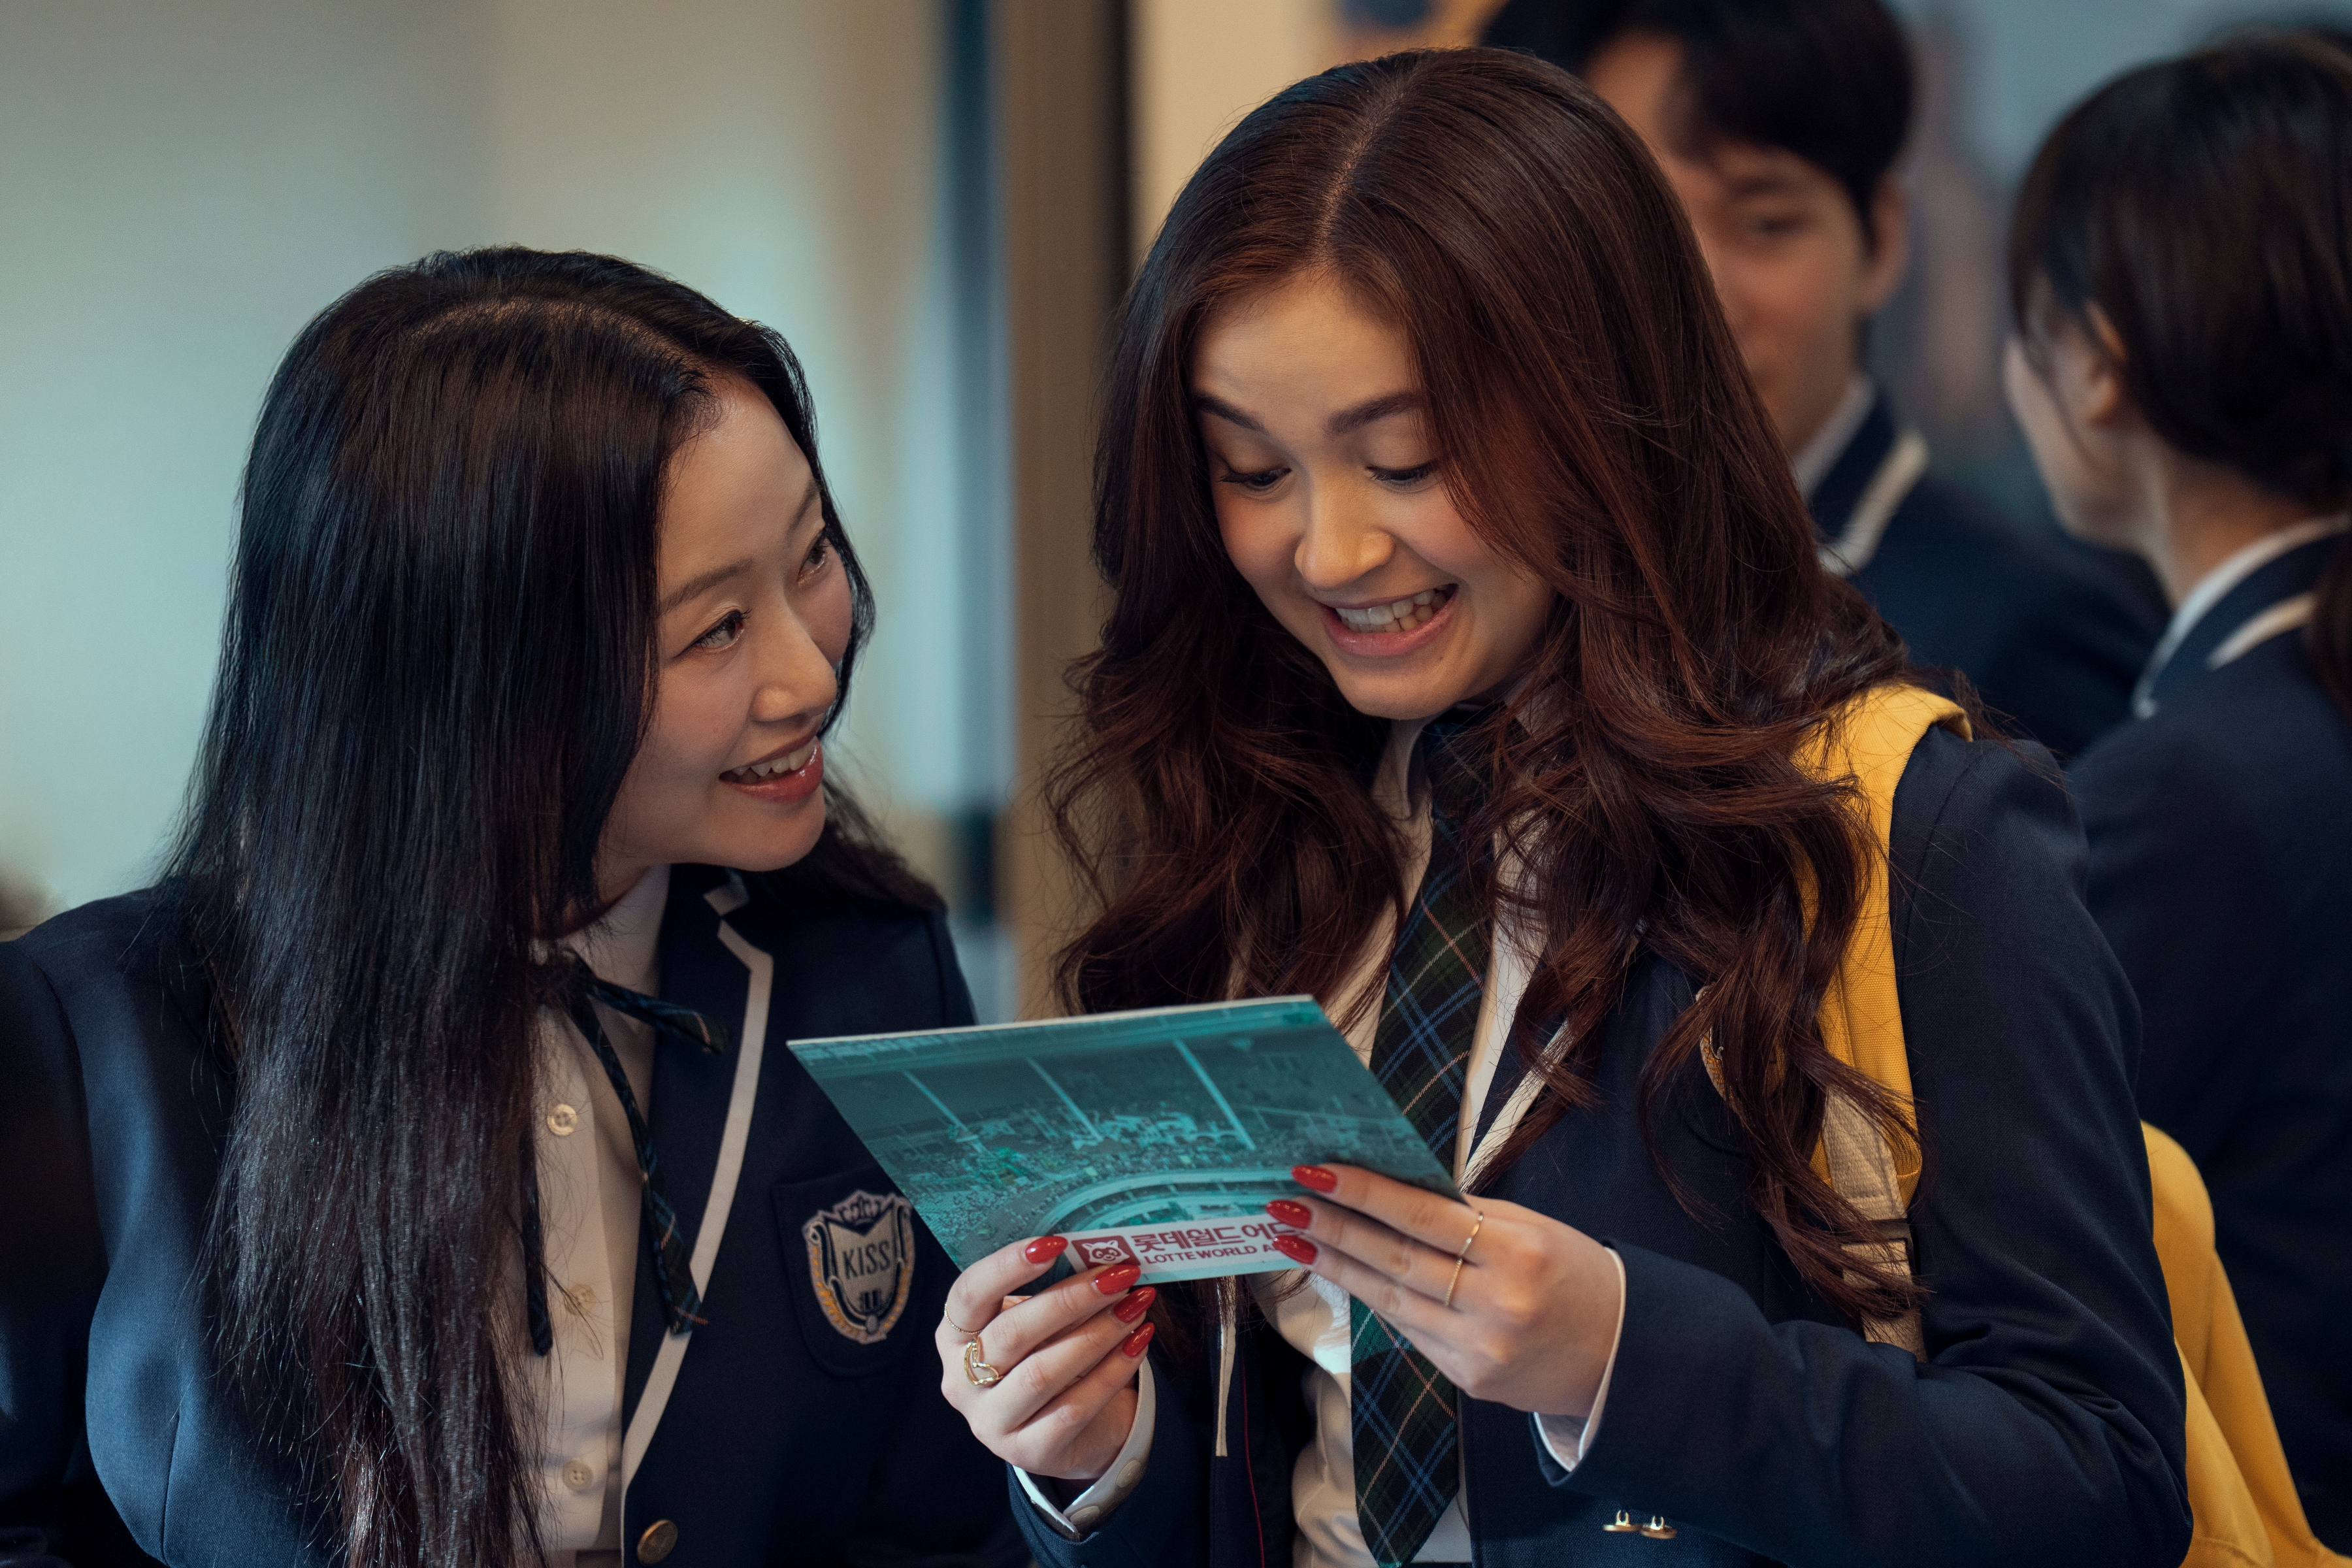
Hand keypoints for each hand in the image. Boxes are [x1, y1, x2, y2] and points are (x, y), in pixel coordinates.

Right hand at [935, 1235, 1156, 1481]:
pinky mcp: (1029, 1452)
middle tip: (1118, 1275)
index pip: (969, 1294)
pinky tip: (1138, 1344)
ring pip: (1043, 1372)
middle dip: (1070, 1299)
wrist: (1068, 1429)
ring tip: (1136, 1305)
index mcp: (953, 1336)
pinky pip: (1074, 1408)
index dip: (1008, 1266)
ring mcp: (991, 1423)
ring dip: (1097, 1334)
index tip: (1057, 1242)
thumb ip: (1052, 1291)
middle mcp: (960, 1381)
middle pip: (1012, 1332)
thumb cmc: (1047, 1354)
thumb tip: (1100, 1256)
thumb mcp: (1036, 1322)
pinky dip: (1111, 1372)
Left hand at [1266, 1164, 1619, 1418]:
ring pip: (1391, 1300)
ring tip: (1293, 1235)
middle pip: (1396, 1260)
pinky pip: (1410, 1330)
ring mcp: (1479, 1350)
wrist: (1620, 1356)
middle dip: (1333, 1227)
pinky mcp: (1468, 1379)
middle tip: (1284, 1201)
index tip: (1315, 1170)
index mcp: (1518, 1254)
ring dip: (1335, 1264)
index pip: (1424, 1217)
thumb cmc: (1574, 1276)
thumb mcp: (1533, 1229)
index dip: (1365, 1193)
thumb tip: (1394, 1184)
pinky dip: (1373, 1297)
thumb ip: (1466, 1213)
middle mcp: (1497, 1306)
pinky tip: (1340, 1271)